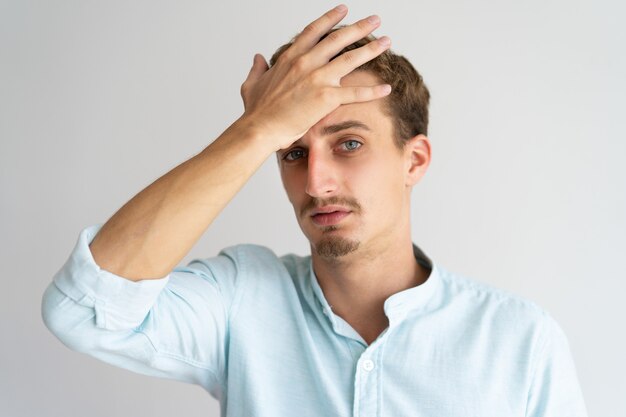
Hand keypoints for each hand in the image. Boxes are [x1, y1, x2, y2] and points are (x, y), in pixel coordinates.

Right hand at [239, 5, 391, 150]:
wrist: (260, 128)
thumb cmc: (256, 110)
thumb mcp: (252, 83)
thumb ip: (257, 68)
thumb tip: (258, 57)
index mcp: (290, 57)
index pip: (314, 30)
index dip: (331, 18)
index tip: (344, 10)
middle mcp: (306, 62)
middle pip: (338, 39)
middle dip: (359, 27)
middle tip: (375, 20)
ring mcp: (317, 78)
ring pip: (351, 58)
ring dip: (372, 49)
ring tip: (387, 41)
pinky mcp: (326, 98)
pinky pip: (355, 92)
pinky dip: (373, 91)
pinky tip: (386, 88)